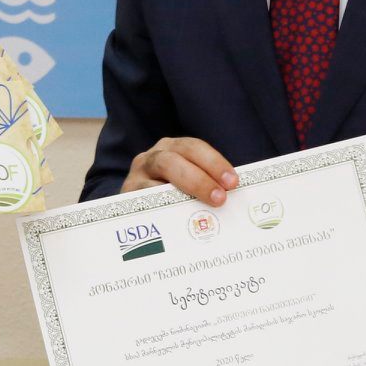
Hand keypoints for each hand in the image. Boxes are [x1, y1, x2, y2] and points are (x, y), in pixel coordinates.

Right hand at [121, 136, 238, 205]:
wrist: (132, 212)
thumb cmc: (169, 199)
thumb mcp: (185, 186)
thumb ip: (206, 187)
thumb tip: (238, 202)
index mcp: (173, 149)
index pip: (194, 148)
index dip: (214, 162)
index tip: (232, 182)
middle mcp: (153, 157)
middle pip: (175, 159)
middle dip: (199, 178)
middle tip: (220, 198)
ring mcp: (137, 175)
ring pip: (157, 178)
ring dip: (181, 191)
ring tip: (199, 209)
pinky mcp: (127, 194)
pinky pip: (144, 198)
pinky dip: (161, 206)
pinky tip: (176, 218)